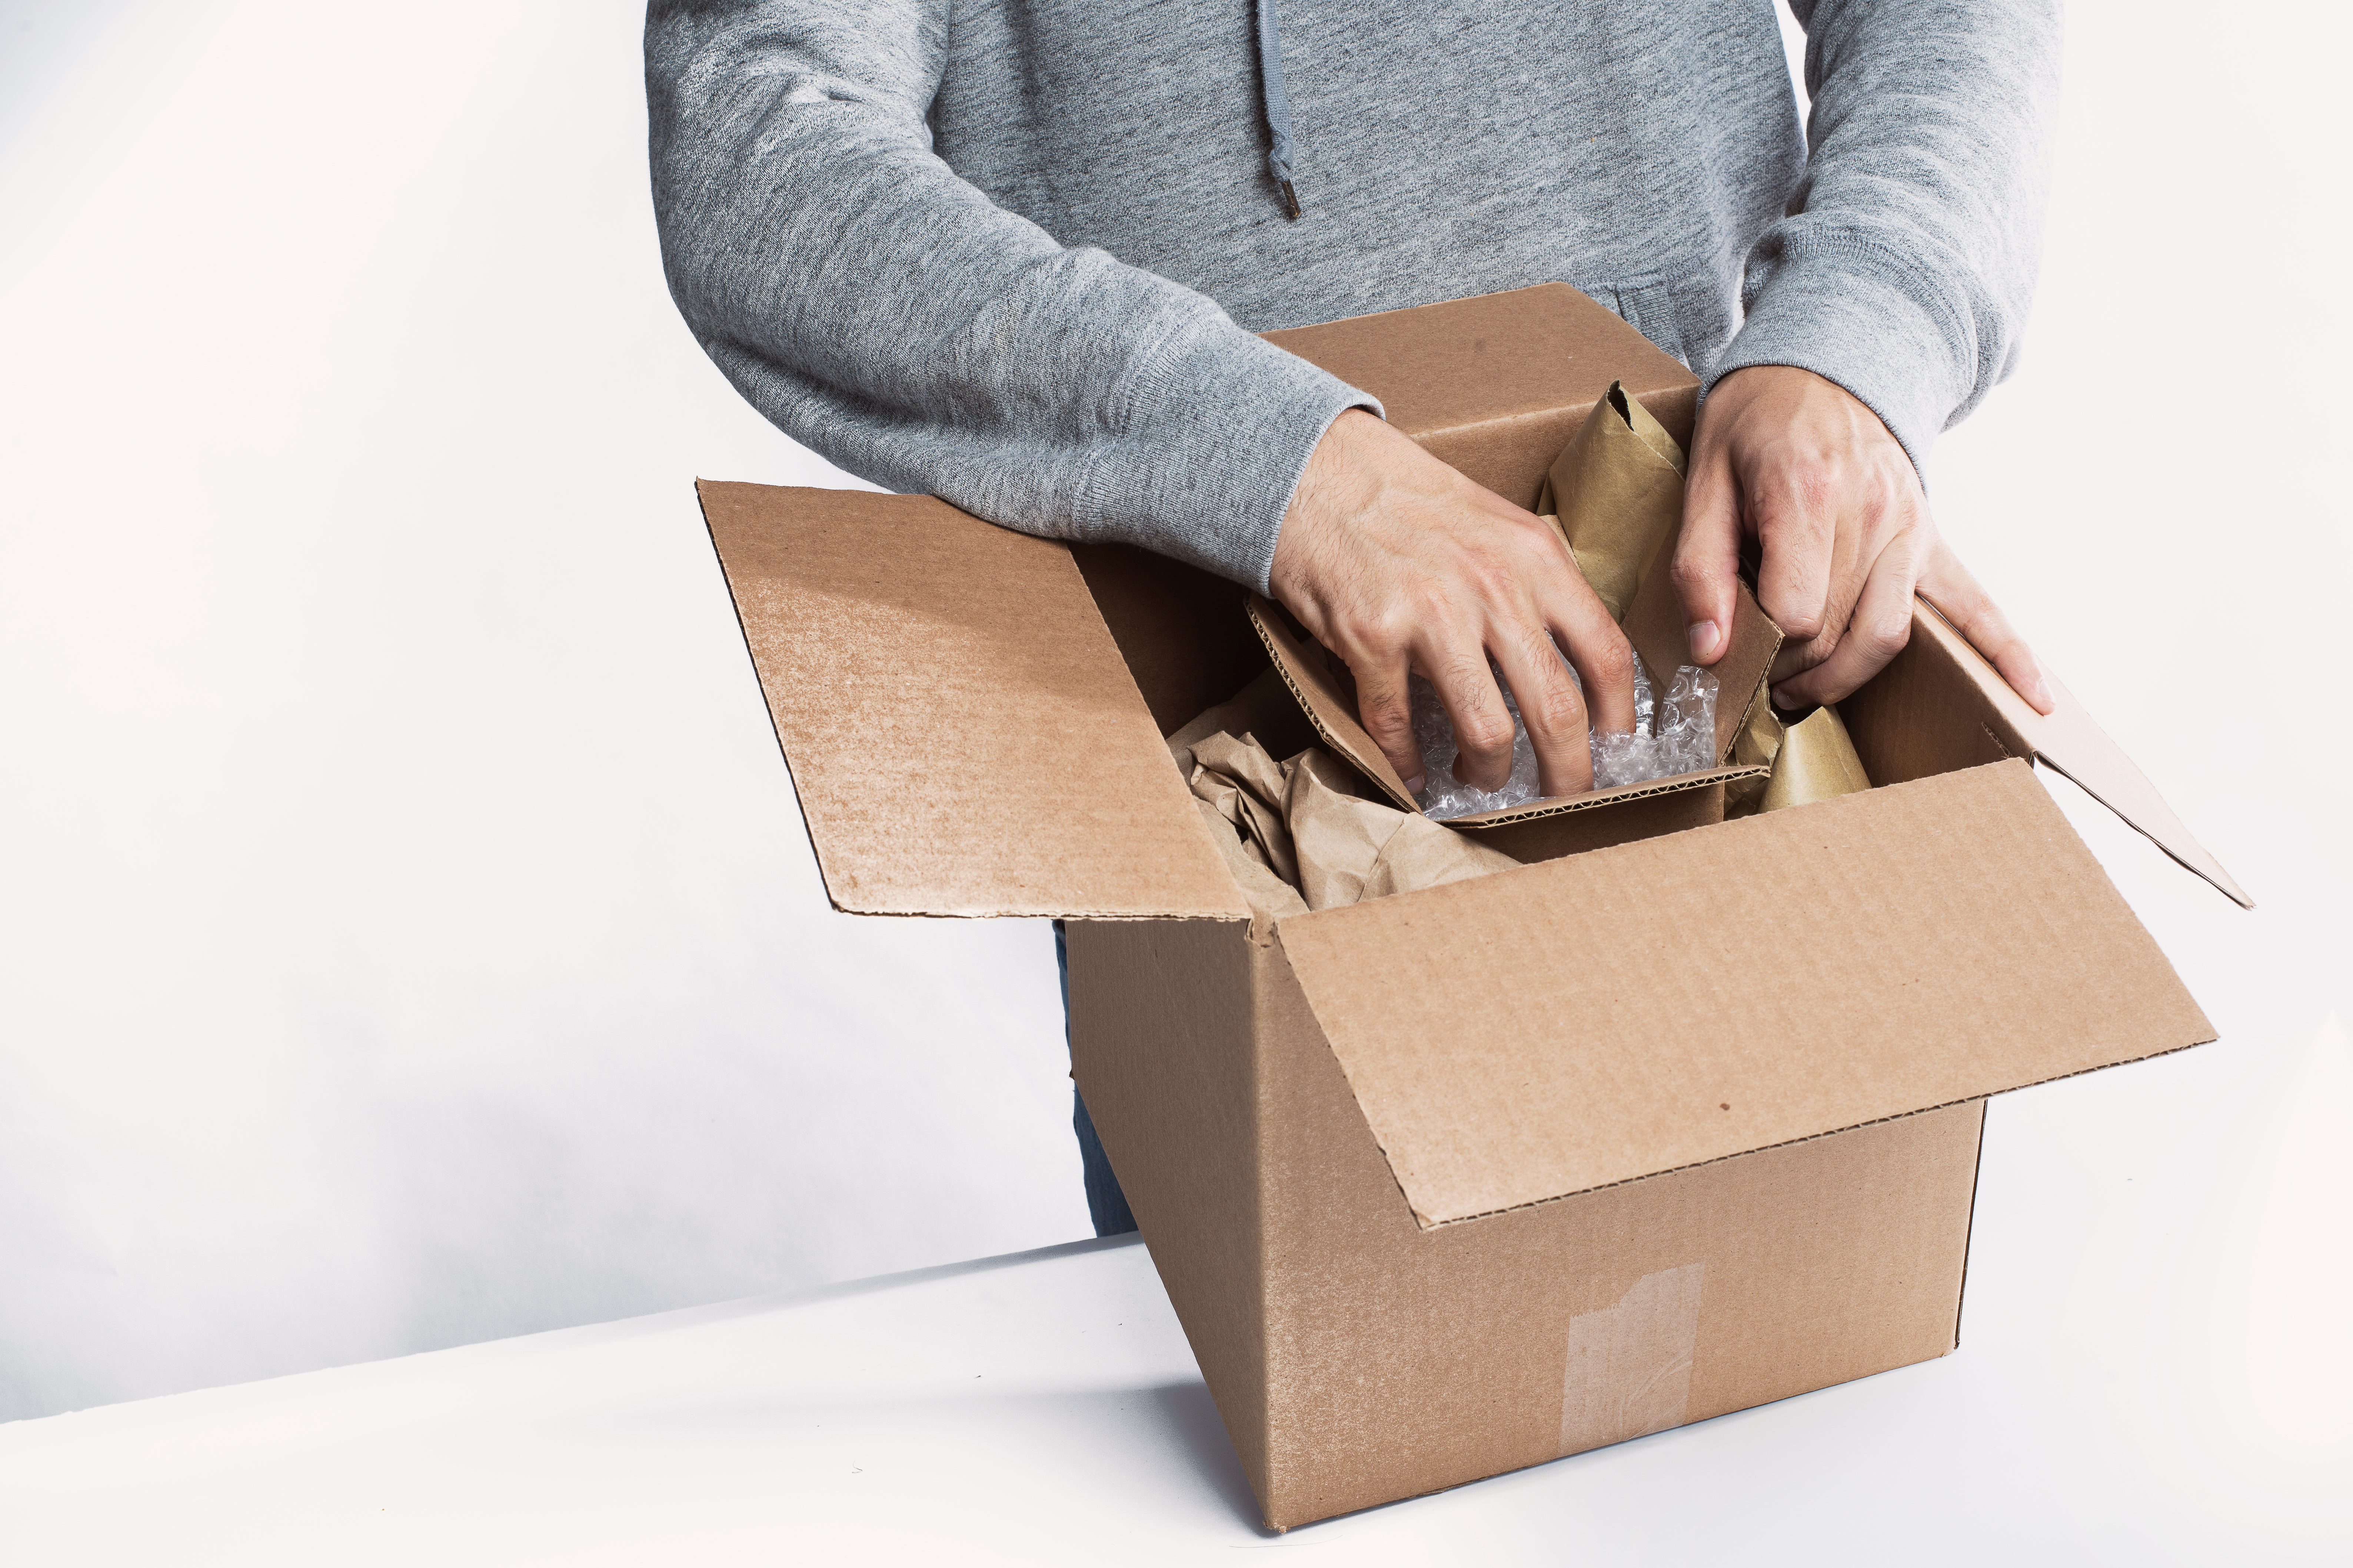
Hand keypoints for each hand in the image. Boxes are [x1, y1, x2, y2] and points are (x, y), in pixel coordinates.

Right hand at [1269, 409, 1638, 797]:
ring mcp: (1431, 614)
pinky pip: (1398, 723)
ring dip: (1488, 775)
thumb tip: (1567, 660)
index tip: (1613, 751)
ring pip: (1486, 730)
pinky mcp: (1371, 636)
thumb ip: (1537, 586)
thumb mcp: (1498, 526)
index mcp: (1537, 559)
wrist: (1317, 472)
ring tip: (1479, 783)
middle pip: (1557, 710)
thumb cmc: (1409, 502)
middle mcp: (1493, 588)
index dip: (1617, 719)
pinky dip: (1407, 762)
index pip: (1605, 655)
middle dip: (1567, 773)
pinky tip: (1412, 774)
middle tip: (1563, 799)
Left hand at [1672, 366, 2053, 714]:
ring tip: (1805, 689)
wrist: (1821, 366)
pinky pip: (1977, 605)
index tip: (1733, 648)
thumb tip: (1710, 648)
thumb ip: (1700, 566)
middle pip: (1838, 633)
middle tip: (1756, 677)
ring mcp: (1912, 530)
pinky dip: (2007, 655)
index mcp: (1810, 498)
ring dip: (1846, 677)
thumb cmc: (1755, 423)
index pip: (1796, 615)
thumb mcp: (1704, 480)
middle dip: (1793, 670)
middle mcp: (1873, 516)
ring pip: (1889, 635)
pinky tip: (2035, 699)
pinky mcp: (1933, 541)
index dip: (1760, 648)